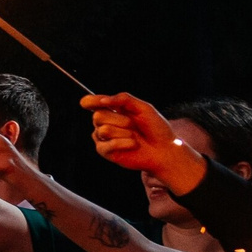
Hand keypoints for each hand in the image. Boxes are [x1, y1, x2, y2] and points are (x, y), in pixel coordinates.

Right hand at [84, 92, 204, 192]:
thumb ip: (123, 99)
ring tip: (134, 136)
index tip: (87, 103)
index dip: (89, 101)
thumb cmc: (156, 128)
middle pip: (98, 116)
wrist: (164, 148)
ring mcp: (104, 138)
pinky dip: (124, 143)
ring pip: (104, 130)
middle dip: (119, 119)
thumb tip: (102, 100)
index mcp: (112, 110)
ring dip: (124, 132)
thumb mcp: (143, 107)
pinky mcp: (106, 151)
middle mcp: (105, 123)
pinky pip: (108, 144)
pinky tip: (133, 144)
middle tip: (133, 124)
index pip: (91, 102)